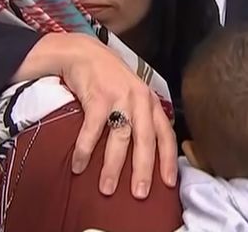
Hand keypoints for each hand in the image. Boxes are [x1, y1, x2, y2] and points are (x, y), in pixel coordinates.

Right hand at [16, 32, 177, 198]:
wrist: (84, 53)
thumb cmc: (109, 78)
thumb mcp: (132, 95)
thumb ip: (141, 117)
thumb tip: (146, 155)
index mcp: (150, 102)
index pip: (165, 134)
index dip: (168, 159)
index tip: (169, 183)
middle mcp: (140, 99)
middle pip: (145, 140)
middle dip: (143, 169)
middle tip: (139, 194)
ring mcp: (119, 97)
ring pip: (120, 138)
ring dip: (113, 166)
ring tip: (106, 189)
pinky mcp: (98, 96)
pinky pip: (92, 130)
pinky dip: (85, 150)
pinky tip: (78, 165)